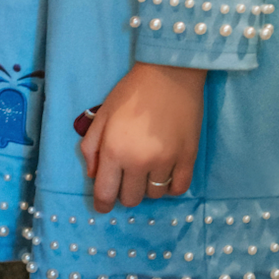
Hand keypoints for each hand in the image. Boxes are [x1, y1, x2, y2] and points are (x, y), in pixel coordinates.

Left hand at [80, 62, 204, 212]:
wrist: (170, 73)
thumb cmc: (132, 91)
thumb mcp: (103, 114)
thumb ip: (91, 146)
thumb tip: (93, 175)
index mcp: (114, 150)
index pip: (105, 194)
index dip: (102, 204)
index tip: (103, 204)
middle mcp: (138, 161)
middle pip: (130, 199)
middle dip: (124, 191)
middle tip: (127, 175)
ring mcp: (165, 162)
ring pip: (154, 196)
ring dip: (147, 187)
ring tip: (147, 168)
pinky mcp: (188, 159)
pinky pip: (178, 189)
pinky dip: (170, 187)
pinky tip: (166, 173)